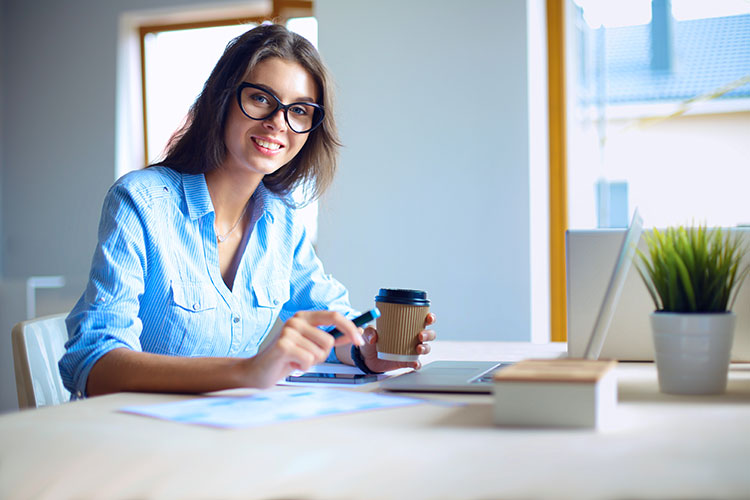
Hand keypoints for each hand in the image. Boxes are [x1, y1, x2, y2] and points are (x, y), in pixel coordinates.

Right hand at [245, 310, 363, 387]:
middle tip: (305, 357)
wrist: (258, 371)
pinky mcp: (283, 345)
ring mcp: (288, 331)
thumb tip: (358, 332)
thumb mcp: (312, 346)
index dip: (350, 328)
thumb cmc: (285, 359)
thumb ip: (333, 338)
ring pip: (320, 352)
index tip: (360, 341)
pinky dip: (303, 367)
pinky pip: (309, 360)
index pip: (334, 316)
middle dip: (322, 355)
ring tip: (295, 360)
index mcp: (304, 317)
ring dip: (311, 362)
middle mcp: (296, 320)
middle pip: (329, 340)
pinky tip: (290, 365)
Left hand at [359, 313, 436, 371]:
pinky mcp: (407, 361)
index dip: (430, 318)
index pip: (423, 319)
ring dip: (425, 348)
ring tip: (418, 348)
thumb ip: (369, 332)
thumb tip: (374, 337)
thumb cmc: (372, 340)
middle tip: (420, 335)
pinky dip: (417, 364)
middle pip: (429, 334)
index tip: (429, 318)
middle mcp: (412, 337)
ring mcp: (411, 350)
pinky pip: (416, 363)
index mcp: (407, 326)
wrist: (368, 357)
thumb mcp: (369, 332)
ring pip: (426, 348)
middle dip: (428, 334)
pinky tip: (414, 363)